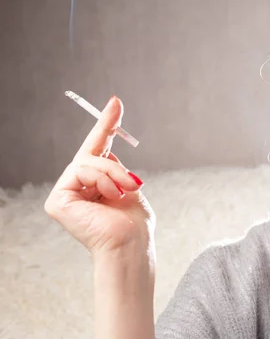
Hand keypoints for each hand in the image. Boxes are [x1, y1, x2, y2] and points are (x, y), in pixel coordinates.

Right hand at [45, 96, 155, 255]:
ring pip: (89, 161)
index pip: (97, 150)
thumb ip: (116, 168)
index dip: (106, 125)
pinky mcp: (58, 200)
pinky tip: (109, 197)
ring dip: (114, 173)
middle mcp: (76, 187)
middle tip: (133, 183)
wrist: (131, 246)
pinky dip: (102, 180)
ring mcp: (65, 193)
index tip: (116, 101)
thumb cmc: (134, 224)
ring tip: (126, 192)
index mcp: (94, 185)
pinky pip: (81, 170)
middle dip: (115, 165)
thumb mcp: (129, 187)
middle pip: (92, 154)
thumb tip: (110, 149)